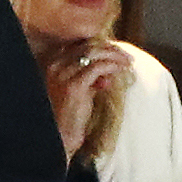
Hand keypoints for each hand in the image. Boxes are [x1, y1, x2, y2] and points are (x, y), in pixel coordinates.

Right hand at [40, 36, 132, 159]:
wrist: (61, 136)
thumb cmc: (70, 116)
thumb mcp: (79, 90)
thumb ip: (90, 78)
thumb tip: (107, 72)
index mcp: (54, 64)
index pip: (80, 45)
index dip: (101, 46)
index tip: (116, 52)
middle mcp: (56, 66)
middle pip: (87, 46)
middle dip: (110, 49)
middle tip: (126, 56)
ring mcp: (63, 75)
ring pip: (94, 54)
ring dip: (114, 56)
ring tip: (127, 62)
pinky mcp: (74, 85)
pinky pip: (98, 68)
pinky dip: (112, 66)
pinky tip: (121, 70)